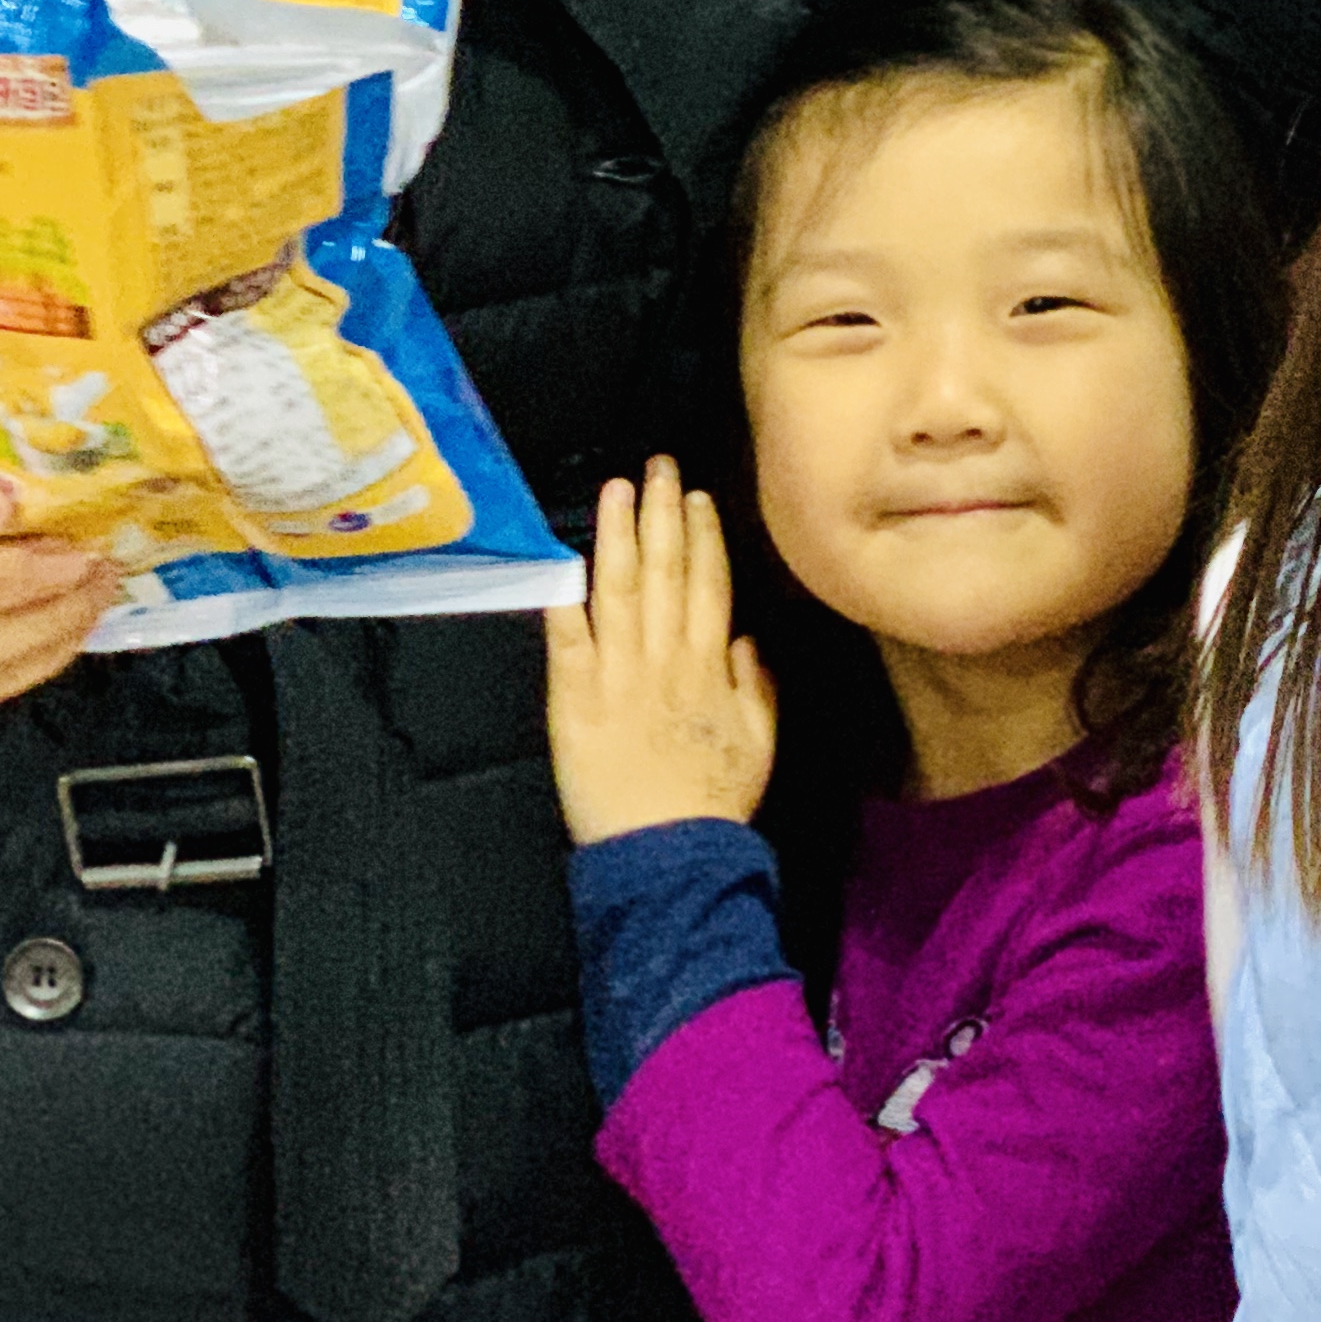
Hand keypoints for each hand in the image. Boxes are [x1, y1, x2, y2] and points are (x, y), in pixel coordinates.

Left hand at [542, 463, 777, 846]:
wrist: (665, 855)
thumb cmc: (714, 802)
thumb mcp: (758, 742)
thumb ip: (756, 686)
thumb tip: (748, 638)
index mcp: (710, 666)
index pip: (708, 584)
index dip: (703, 536)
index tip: (696, 496)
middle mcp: (663, 659)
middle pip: (665, 572)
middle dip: (661, 514)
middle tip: (658, 465)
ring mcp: (616, 676)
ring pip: (618, 591)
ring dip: (617, 537)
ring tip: (616, 490)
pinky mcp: (574, 701)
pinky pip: (568, 641)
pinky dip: (564, 601)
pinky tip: (562, 563)